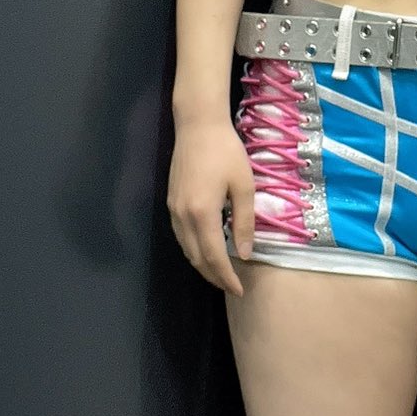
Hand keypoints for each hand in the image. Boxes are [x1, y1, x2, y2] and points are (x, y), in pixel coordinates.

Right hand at [166, 115, 255, 296]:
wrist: (198, 125)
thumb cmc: (226, 152)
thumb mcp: (244, 186)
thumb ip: (244, 223)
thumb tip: (245, 254)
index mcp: (202, 213)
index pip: (213, 257)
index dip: (226, 277)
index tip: (239, 290)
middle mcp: (182, 216)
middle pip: (196, 258)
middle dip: (214, 276)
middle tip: (232, 286)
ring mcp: (173, 209)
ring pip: (186, 249)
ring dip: (202, 265)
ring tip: (222, 273)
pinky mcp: (171, 202)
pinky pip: (181, 236)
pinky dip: (194, 250)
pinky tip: (207, 249)